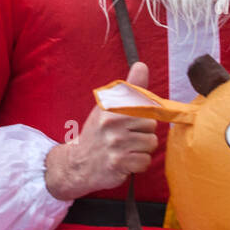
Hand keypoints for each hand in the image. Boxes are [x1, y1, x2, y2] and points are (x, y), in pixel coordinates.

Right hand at [45, 61, 158, 200]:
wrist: (78, 164)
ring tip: (126, 149)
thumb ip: (128, 89)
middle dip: (143, 133)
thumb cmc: (97, 134)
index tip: (130, 122)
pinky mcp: (119, 162)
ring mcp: (115, 144)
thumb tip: (142, 65)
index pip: (145, 105)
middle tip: (126, 137)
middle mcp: (112, 123)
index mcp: (110, 107)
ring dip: (142, 150)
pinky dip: (139, 164)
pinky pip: (145, 161)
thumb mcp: (107, 108)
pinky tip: (126, 162)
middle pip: (151, 125)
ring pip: (151, 143)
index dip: (142, 115)